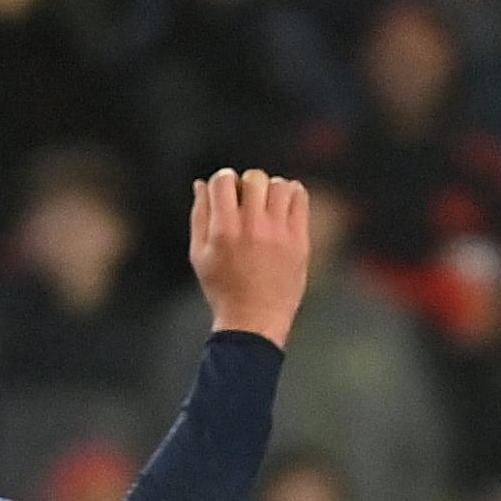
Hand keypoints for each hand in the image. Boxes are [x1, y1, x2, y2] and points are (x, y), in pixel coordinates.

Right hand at [189, 168, 313, 345]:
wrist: (254, 322)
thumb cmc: (223, 289)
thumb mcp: (198, 254)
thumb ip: (199, 215)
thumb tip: (202, 184)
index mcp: (224, 229)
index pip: (223, 180)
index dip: (223, 181)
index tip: (227, 194)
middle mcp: (252, 227)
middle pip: (254, 178)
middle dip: (248, 184)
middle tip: (248, 201)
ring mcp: (279, 234)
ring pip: (280, 185)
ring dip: (272, 189)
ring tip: (267, 205)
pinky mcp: (299, 241)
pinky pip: (301, 200)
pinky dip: (293, 194)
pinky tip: (285, 205)